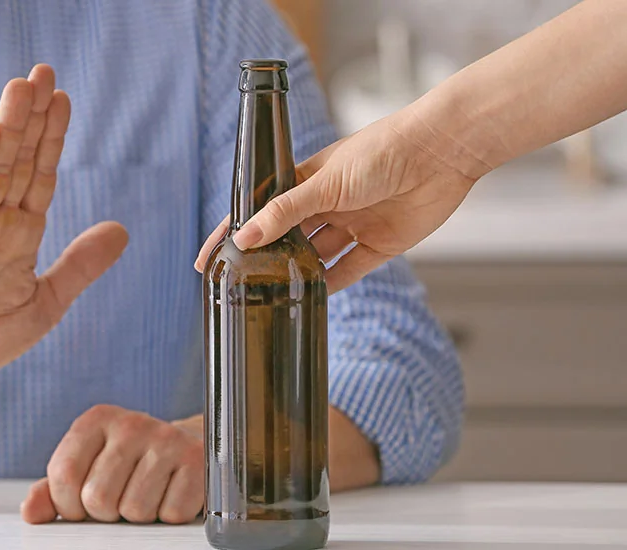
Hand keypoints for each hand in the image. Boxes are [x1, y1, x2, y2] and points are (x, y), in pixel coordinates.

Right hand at [0, 65, 127, 377]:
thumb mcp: (46, 302)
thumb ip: (80, 266)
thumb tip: (121, 231)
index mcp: (21, 233)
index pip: (42, 175)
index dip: (52, 138)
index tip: (64, 99)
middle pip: (19, 158)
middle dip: (32, 117)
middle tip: (44, 71)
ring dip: (8, 126)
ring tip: (22, 86)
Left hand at [20, 405, 203, 524]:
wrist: (185, 448)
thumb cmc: (128, 464)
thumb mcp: (86, 469)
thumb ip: (53, 489)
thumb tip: (30, 511)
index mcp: (96, 420)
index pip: (64, 475)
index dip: (69, 505)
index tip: (83, 505)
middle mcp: (132, 423)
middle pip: (98, 498)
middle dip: (106, 513)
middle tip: (120, 499)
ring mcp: (167, 440)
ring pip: (135, 510)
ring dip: (138, 517)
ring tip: (146, 495)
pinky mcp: (196, 461)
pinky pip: (171, 513)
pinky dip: (168, 516)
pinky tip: (170, 494)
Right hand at [194, 110, 479, 292]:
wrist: (441, 152)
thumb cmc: (382, 151)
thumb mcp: (324, 182)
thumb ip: (285, 212)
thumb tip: (245, 238)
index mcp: (306, 180)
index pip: (259, 209)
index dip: (234, 232)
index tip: (208, 259)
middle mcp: (327, 203)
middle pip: (285, 238)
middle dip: (264, 259)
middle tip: (238, 284)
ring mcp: (352, 224)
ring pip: (315, 256)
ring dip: (296, 273)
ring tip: (270, 295)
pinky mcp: (380, 244)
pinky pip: (348, 270)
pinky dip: (331, 284)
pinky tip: (311, 299)